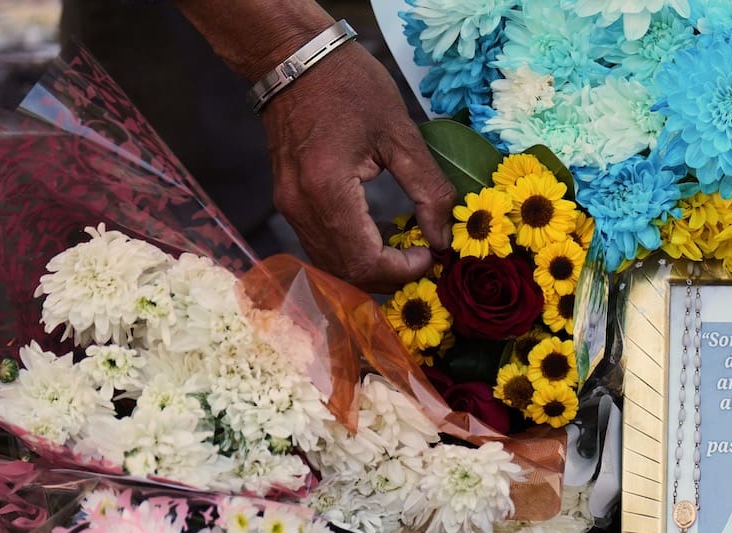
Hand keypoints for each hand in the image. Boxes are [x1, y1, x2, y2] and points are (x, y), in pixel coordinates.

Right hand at [262, 44, 455, 292]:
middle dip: (391, 276)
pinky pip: (322, 246)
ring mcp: (289, 207)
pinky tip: (379, 237)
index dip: (403, 271)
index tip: (432, 255)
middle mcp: (301, 207)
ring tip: (406, 249)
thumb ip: (427, 190)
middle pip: (347, 272)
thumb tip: (443, 238)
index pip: (365, 261)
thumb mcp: (401, 133)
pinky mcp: (288, 202)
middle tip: (424, 257)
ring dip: (372, 268)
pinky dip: (353, 253)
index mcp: (328, 190)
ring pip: (331, 265)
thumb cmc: (349, 86)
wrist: (293, 58)